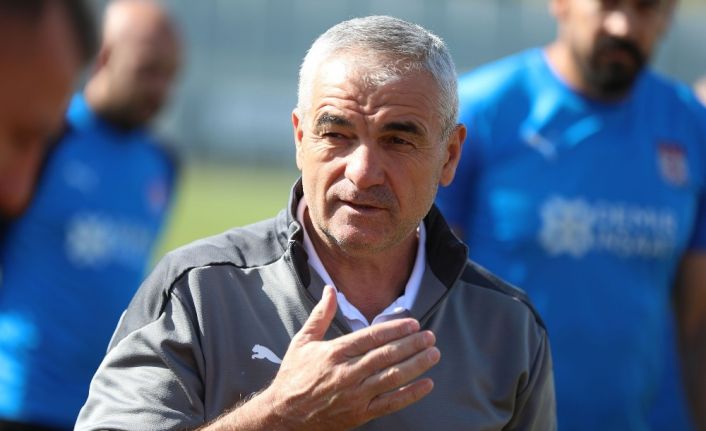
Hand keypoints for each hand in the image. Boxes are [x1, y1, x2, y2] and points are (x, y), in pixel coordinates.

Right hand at [264, 285, 439, 429]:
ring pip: (391, 378)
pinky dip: (410, 394)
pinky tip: (427, 384)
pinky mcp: (360, 414)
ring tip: (433, 354)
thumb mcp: (302, 342)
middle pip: (385, 356)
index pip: (370, 338)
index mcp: (334, 353)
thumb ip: (320, 315)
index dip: (394, 330)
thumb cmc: (294, 376)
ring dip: (416, 365)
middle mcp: (346, 374)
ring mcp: (354, 396)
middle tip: (430, 336)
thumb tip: (330, 289)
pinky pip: (390, 404)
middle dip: (411, 345)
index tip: (413, 323)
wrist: (284, 416)